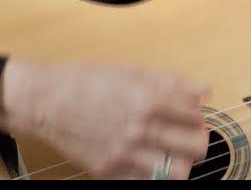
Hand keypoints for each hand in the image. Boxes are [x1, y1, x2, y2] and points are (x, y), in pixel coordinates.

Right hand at [0, 58, 209, 178]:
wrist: (46, 101)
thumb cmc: (87, 81)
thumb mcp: (133, 72)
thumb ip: (172, 83)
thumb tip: (204, 90)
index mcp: (150, 100)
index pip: (196, 116)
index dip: (198, 115)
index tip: (190, 115)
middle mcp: (140, 129)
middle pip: (196, 148)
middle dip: (199, 142)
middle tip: (190, 137)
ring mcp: (124, 153)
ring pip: (177, 172)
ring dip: (181, 163)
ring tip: (173, 153)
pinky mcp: (108, 170)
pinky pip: (144, 181)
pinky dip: (153, 174)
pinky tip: (148, 162)